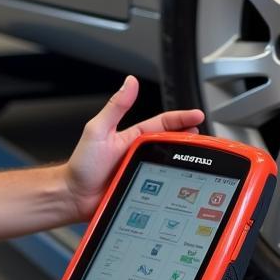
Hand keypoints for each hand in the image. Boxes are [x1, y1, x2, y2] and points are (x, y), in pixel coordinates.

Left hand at [64, 77, 203, 220]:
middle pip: (173, 144)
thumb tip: (129, 82)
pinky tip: (185, 183)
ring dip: (187, 163)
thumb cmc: (81, 165)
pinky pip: (164, 186)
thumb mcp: (98, 130)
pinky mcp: (144, 191)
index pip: (163, 123)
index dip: (181, 118)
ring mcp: (143, 171)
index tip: (197, 115)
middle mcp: (140, 153)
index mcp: (133, 137)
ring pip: (172, 165)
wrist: (73, 196)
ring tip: (202, 161)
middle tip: (207, 141)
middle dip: (192, 140)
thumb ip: (115, 107)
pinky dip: (176, 183)